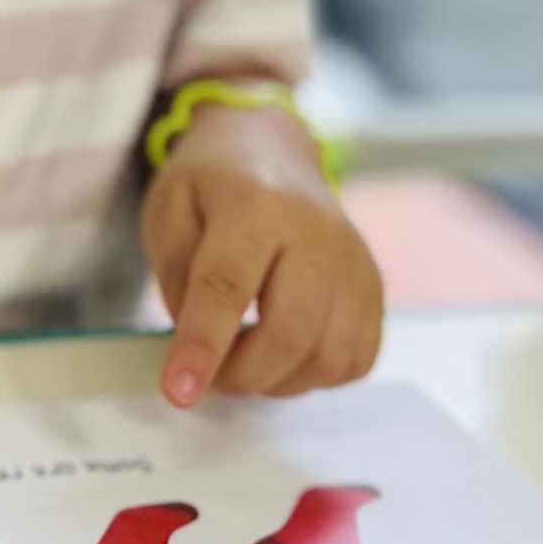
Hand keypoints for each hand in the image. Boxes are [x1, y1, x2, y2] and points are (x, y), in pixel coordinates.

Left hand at [143, 99, 382, 409]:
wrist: (270, 150)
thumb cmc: (211, 186)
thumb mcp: (168, 216)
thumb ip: (177, 286)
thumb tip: (199, 357)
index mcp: (255, 203)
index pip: (227, 287)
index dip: (203, 348)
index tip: (179, 393)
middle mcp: (317, 230)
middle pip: (292, 331)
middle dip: (243, 374)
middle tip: (211, 373)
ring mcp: (354, 260)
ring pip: (329, 356)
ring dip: (278, 380)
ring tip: (246, 359)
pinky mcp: (374, 287)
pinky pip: (355, 358)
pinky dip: (315, 375)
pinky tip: (286, 353)